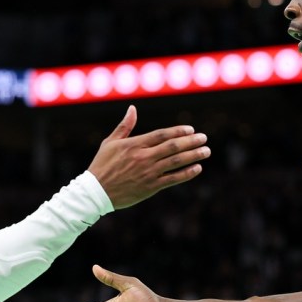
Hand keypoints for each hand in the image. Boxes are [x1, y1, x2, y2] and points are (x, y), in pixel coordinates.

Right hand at [88, 105, 209, 208]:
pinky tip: (197, 168)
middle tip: (204, 138)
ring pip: (176, 161)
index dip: (178, 131)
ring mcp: (148, 173)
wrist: (95, 192)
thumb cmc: (102, 166)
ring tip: (206, 151)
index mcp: (134, 144)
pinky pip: (173, 179)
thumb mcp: (110, 143)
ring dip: (194, 155)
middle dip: (191, 141)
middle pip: (173, 146)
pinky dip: (186, 173)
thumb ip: (125, 126)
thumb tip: (133, 108)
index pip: (162, 134)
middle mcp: (143, 157)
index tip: (191, 129)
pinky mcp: (150, 187)